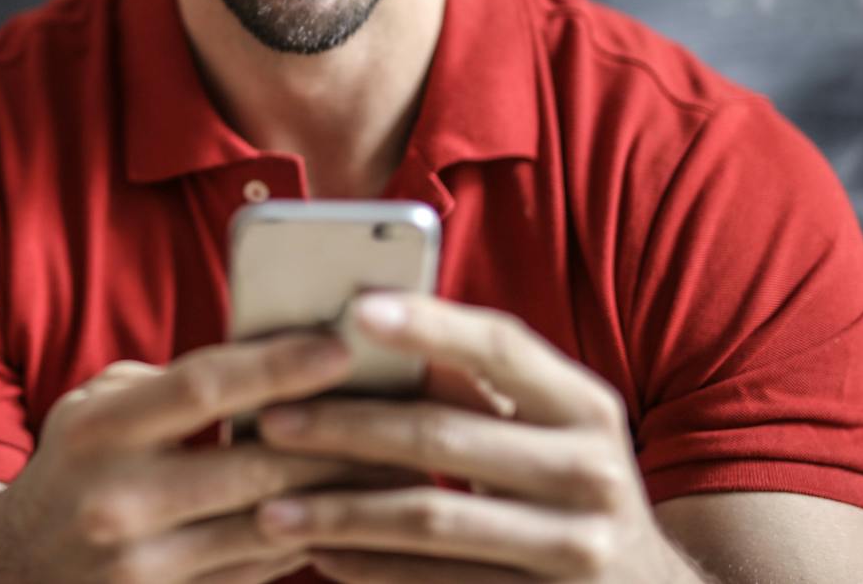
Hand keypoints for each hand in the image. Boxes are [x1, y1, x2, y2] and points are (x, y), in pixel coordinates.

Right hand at [0, 332, 420, 583]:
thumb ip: (164, 387)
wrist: (7, 579)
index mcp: (98, 432)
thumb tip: (262, 362)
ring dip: (339, 497)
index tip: (340, 346)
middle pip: (253, 467)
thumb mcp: (90, 412)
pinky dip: (308, 540)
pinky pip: (260, 571)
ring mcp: (144, 567)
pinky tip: (349, 514)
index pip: (202, 387)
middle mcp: (118, 501)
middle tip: (402, 410)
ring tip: (398, 463)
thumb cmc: (66, 474)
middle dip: (335, 439)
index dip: (276, 364)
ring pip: (270, 527)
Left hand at [249, 294, 703, 582]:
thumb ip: (479, 387)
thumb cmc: (569, 487)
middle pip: (444, 435)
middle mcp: (592, 472)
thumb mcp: (550, 430)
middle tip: (272, 421)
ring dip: (339, 511)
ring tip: (270, 508)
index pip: (502, 346)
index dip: (429, 323)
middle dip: (346, 426)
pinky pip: (438, 583)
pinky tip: (321, 555)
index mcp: (585, 406)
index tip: (353, 307)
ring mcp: (576, 548)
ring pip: (429, 519)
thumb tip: (367, 327)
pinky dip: (371, 570)